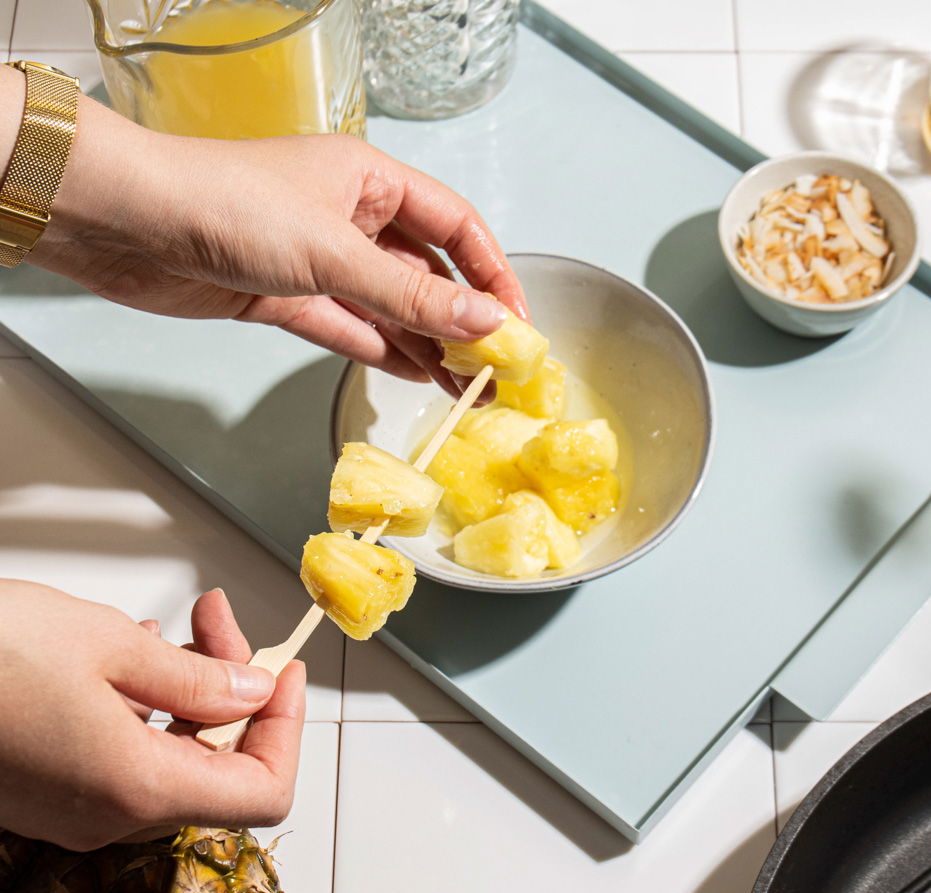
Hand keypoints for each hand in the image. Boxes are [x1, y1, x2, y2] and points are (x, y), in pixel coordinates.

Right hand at [0, 580, 304, 849]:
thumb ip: (198, 680)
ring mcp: (77, 807)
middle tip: (220, 621)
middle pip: (219, 766)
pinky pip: (130, 755)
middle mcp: (108, 814)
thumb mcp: (113, 648)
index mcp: (136, 788)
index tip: (287, 674)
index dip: (288, 731)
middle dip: (237, 690)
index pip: (263, 793)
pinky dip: (152, 705)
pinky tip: (137, 651)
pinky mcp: (52, 790)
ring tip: (183, 626)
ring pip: (175, 757)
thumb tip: (253, 693)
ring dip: (196, 691)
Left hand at [31, 91, 527, 395]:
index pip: (456, 227)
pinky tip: (415, 374)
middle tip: (494, 368)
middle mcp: (350, 218)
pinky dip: (380, 350)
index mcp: (371, 181)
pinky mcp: (287, 296)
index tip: (518, 322)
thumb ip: (411, 296)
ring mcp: (319, 260)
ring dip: (426, 344)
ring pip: (389, 306)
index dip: (493, 274)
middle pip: (426, 272)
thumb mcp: (335, 251)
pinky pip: (349, 327)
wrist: (126, 225)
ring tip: (464, 387)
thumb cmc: (225, 204)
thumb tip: (484, 323)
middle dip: (462, 319)